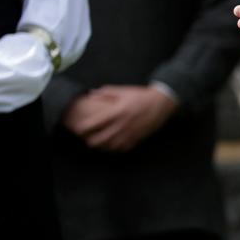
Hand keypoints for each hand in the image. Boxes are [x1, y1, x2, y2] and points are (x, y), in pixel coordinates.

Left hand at [62, 85, 178, 152]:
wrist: (161, 103)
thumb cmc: (140, 96)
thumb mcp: (123, 90)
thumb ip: (106, 92)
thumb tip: (91, 94)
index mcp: (117, 112)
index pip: (95, 124)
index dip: (83, 128)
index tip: (78, 128)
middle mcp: (122, 125)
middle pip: (100, 140)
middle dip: (90, 140)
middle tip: (87, 137)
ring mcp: (130, 133)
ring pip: (110, 147)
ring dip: (101, 146)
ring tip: (97, 142)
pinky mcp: (136, 138)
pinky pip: (121, 148)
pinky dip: (114, 148)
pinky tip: (110, 144)